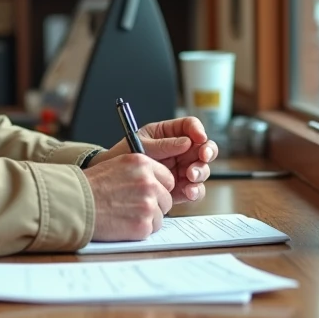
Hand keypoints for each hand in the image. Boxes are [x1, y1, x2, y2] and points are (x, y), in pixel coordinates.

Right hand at [83, 154, 174, 240]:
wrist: (74, 204)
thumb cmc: (90, 186)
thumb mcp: (117, 166)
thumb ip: (140, 172)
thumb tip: (157, 184)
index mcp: (143, 164)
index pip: (168, 179)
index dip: (159, 189)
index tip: (150, 194)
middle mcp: (149, 182)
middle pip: (166, 200)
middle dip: (154, 206)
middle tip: (134, 208)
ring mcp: (147, 204)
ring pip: (160, 217)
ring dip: (147, 219)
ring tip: (125, 216)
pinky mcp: (142, 225)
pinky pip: (151, 230)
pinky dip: (139, 231)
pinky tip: (123, 224)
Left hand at [89, 117, 217, 203]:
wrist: (112, 181)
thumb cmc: (122, 156)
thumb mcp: (140, 145)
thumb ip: (162, 145)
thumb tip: (186, 142)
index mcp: (169, 134)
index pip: (190, 126)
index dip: (198, 130)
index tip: (199, 137)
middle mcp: (179, 151)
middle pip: (203, 147)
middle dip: (206, 152)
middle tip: (202, 158)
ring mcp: (181, 169)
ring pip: (202, 169)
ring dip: (200, 172)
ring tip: (190, 176)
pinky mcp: (180, 188)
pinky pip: (194, 189)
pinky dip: (195, 191)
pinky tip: (189, 191)